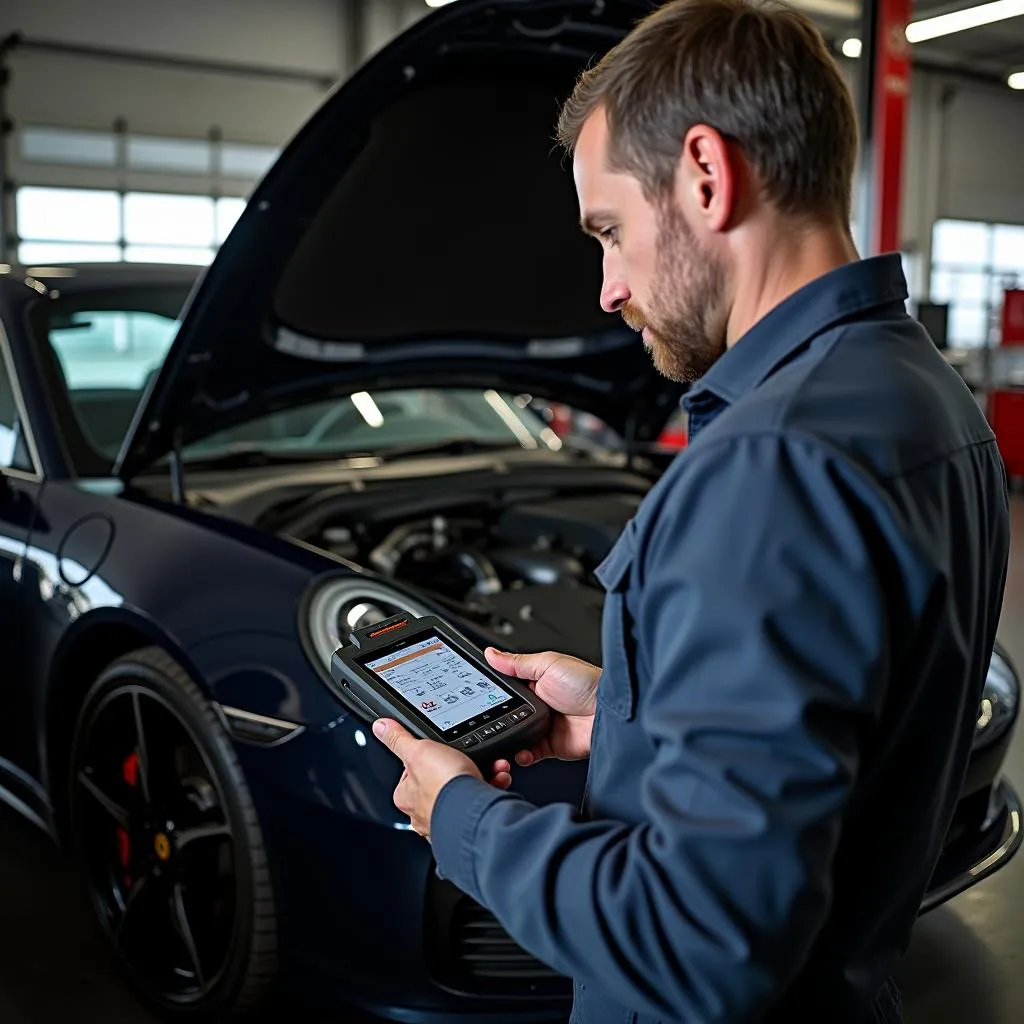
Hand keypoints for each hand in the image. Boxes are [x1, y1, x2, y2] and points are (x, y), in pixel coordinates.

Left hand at [372, 718, 481, 837]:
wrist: (474, 812)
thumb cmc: (443, 786)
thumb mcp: (419, 751)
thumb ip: (399, 739)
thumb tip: (381, 727)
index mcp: (407, 796)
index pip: (413, 771)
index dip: (430, 755)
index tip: (442, 748)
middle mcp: (425, 812)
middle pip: (443, 780)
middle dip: (462, 766)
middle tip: (471, 758)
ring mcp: (449, 819)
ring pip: (465, 792)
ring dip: (482, 775)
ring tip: (490, 766)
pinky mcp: (471, 823)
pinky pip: (482, 802)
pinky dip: (491, 788)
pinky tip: (496, 780)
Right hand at [483, 647, 599, 789]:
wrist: (609, 712)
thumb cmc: (587, 682)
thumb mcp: (548, 664)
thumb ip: (517, 663)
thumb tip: (491, 653)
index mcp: (534, 683)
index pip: (505, 690)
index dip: (490, 695)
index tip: (475, 700)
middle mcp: (537, 706)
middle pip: (505, 716)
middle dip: (494, 722)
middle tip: (484, 724)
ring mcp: (542, 728)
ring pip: (513, 737)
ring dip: (506, 741)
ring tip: (501, 741)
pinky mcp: (550, 747)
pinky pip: (528, 755)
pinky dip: (521, 756)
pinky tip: (520, 752)